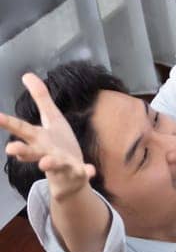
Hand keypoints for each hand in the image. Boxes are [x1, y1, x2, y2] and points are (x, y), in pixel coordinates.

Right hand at [1, 73, 95, 198]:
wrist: (70, 177)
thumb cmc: (57, 145)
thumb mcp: (51, 118)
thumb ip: (40, 98)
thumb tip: (26, 74)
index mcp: (38, 138)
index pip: (21, 129)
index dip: (8, 122)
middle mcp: (45, 152)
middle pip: (31, 151)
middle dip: (21, 150)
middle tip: (10, 149)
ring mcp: (61, 164)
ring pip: (54, 164)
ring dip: (49, 163)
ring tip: (45, 162)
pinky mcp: (77, 172)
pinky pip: (82, 172)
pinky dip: (86, 172)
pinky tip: (91, 171)